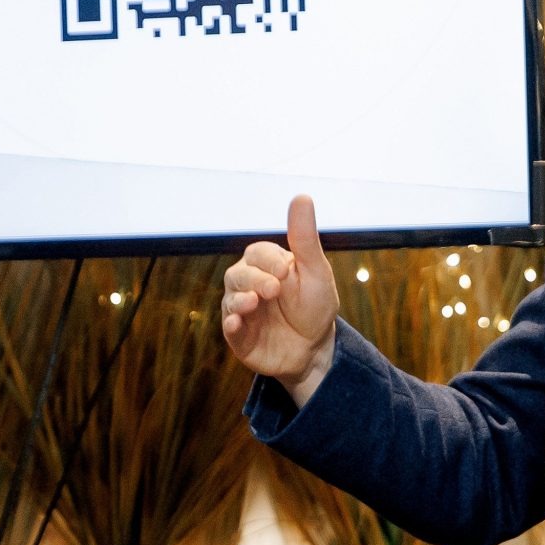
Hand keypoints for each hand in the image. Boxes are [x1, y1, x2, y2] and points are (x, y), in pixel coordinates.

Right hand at [220, 194, 339, 405]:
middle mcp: (247, 285)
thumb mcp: (315, 271)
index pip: (257, 253)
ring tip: (254, 303)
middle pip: (238, 275)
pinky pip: (228, 328)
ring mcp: (241, 311)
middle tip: (274, 289)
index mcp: (265, 265)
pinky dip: (231, 324)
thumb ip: (305, 237)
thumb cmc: (314, 305)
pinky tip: (237, 322)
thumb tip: (302, 196)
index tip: (286, 270)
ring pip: (231, 300)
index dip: (268, 260)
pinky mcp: (239, 337)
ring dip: (240, 300)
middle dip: (255, 280)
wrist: (315, 348)